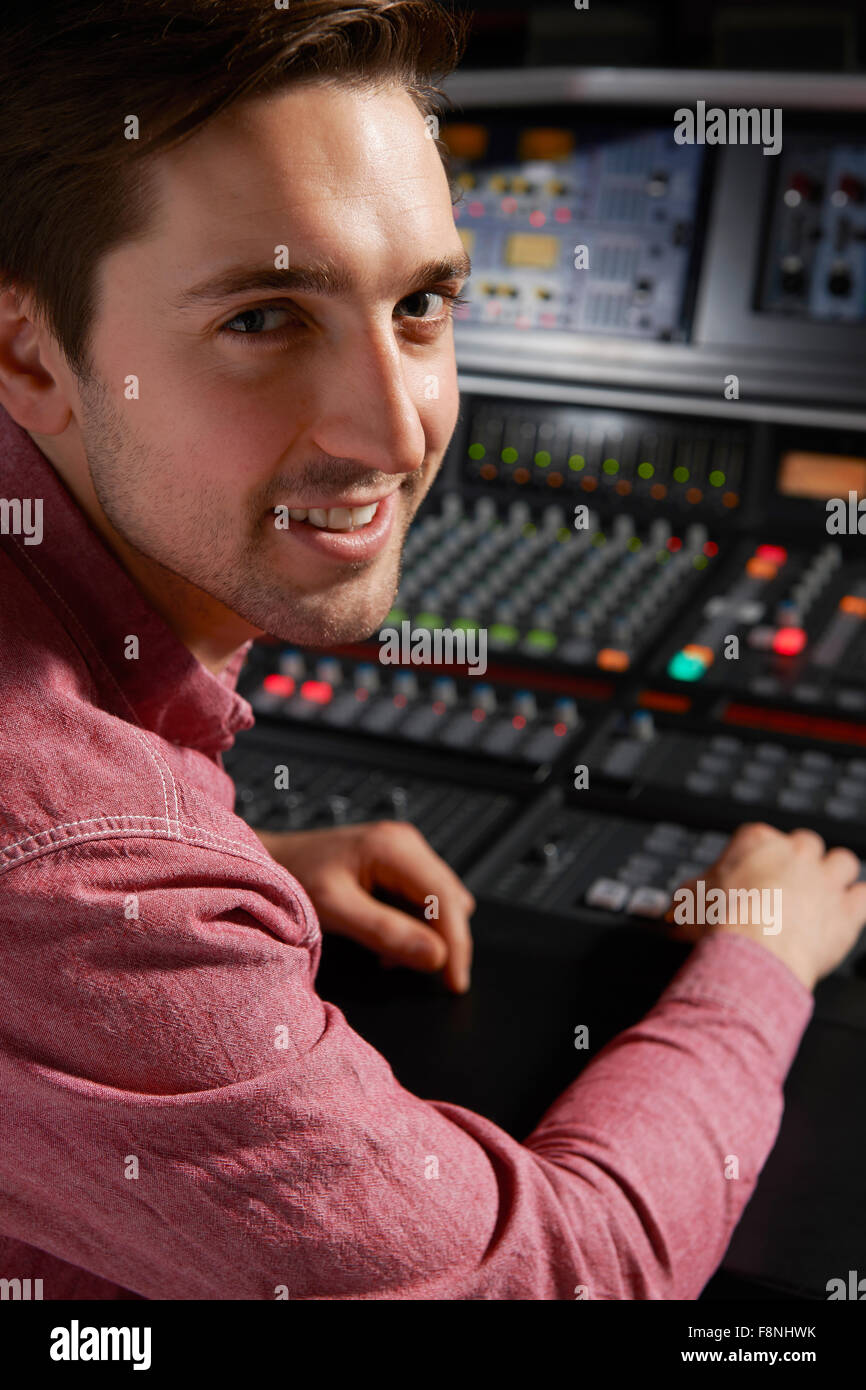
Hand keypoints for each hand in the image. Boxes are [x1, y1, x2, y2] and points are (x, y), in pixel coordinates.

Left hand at [254, 821, 474, 992]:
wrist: (264, 863)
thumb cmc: (291, 880)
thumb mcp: (335, 909)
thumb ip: (386, 932)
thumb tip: (436, 957)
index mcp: (395, 847)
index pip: (446, 900)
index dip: (456, 945)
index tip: (454, 983)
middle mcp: (406, 843)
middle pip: (452, 900)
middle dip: (443, 940)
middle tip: (416, 973)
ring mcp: (403, 851)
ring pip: (442, 902)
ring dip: (427, 934)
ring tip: (388, 954)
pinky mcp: (396, 864)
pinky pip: (423, 900)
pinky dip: (413, 926)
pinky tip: (386, 941)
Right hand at [668, 822, 865, 990]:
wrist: (753, 951)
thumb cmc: (721, 923)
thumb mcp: (688, 898)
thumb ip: (692, 891)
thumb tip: (684, 900)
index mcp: (757, 842)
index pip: (760, 838)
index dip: (754, 860)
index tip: (747, 879)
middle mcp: (796, 854)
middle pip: (806, 843)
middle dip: (799, 861)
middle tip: (785, 886)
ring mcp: (825, 880)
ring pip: (842, 861)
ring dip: (834, 875)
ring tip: (821, 893)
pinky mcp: (847, 910)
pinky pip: (863, 895)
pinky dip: (856, 903)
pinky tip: (844, 914)